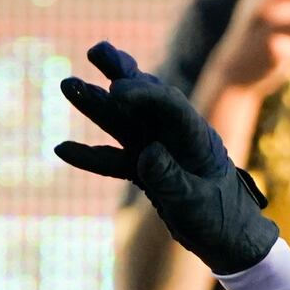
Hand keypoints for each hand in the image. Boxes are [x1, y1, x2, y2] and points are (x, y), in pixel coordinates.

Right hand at [58, 41, 278, 275]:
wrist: (227, 239)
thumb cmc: (221, 219)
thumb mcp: (197, 203)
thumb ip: (172, 179)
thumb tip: (146, 154)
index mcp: (195, 136)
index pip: (168, 105)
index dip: (143, 94)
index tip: (117, 88)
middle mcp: (174, 135)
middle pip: (144, 99)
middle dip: (120, 73)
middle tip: (95, 50)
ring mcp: (157, 150)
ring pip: (122, 122)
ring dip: (96, 104)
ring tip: (67, 84)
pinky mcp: (144, 169)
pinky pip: (113, 159)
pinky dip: (89, 156)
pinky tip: (62, 149)